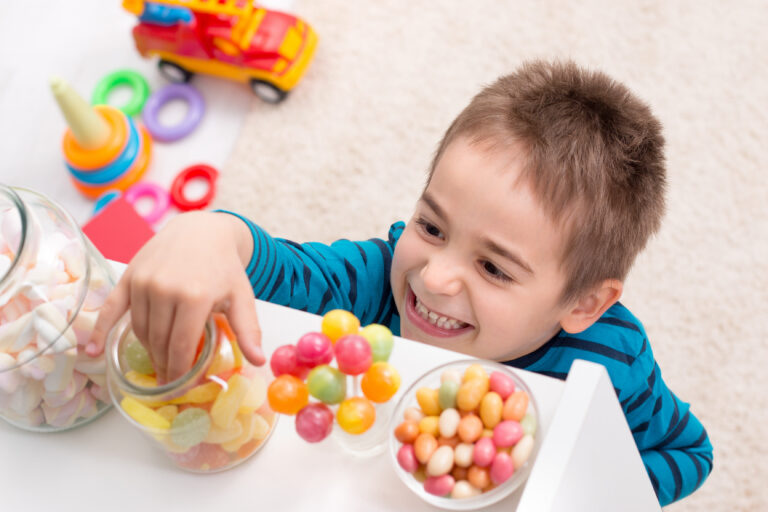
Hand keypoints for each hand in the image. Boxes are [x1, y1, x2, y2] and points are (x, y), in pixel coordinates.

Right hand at [87, 211, 264, 382]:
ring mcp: (144, 282)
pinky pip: (110, 309)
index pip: (182, 347)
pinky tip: (94, 351)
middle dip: (165, 366)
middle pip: (159, 342)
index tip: (182, 387)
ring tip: (158, 363)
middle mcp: (166, 289)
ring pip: (139, 330)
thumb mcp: (242, 296)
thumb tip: (259, 360)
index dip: (181, 371)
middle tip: (170, 381)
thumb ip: (248, 329)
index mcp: (195, 297)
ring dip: (147, 351)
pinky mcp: (128, 276)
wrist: (202, 230)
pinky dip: (101, 331)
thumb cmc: (223, 266)